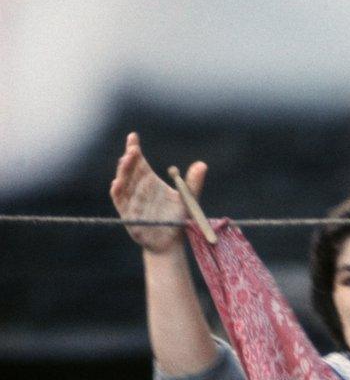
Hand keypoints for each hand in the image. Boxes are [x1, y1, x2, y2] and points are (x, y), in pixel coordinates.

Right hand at [109, 131, 206, 253]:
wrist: (170, 243)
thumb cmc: (177, 219)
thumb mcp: (188, 199)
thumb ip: (193, 183)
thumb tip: (202, 165)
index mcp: (150, 180)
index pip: (139, 161)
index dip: (134, 149)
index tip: (133, 136)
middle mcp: (138, 187)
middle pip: (129, 169)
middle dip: (129, 158)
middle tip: (133, 150)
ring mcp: (131, 200)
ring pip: (122, 182)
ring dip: (122, 172)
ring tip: (125, 161)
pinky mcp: (128, 214)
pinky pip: (119, 201)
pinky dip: (117, 192)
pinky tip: (117, 183)